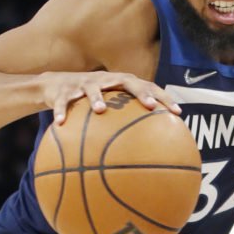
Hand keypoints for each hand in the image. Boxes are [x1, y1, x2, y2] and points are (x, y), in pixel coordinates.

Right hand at [40, 71, 180, 124]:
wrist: (56, 84)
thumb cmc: (90, 100)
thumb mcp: (108, 107)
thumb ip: (127, 122)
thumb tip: (149, 152)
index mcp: (120, 84)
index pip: (148, 87)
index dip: (163, 98)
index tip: (177, 113)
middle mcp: (105, 80)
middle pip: (127, 81)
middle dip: (140, 92)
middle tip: (150, 106)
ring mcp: (83, 84)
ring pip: (92, 88)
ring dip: (96, 98)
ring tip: (100, 110)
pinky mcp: (63, 91)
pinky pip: (62, 102)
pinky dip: (61, 111)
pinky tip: (60, 124)